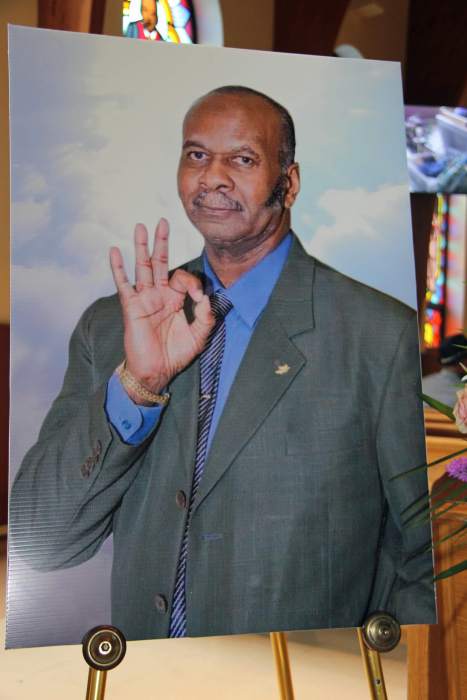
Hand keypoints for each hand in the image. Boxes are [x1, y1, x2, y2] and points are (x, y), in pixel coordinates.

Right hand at [110, 219, 213, 400]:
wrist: (155, 372)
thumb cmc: (175, 355)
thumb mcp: (199, 336)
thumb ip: (206, 316)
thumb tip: (207, 297)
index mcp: (175, 300)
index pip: (184, 278)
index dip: (194, 281)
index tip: (199, 295)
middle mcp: (159, 295)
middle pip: (160, 262)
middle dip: (162, 242)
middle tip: (163, 221)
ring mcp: (144, 299)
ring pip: (143, 267)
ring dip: (142, 247)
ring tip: (141, 226)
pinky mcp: (132, 307)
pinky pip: (123, 284)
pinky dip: (118, 267)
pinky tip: (114, 251)